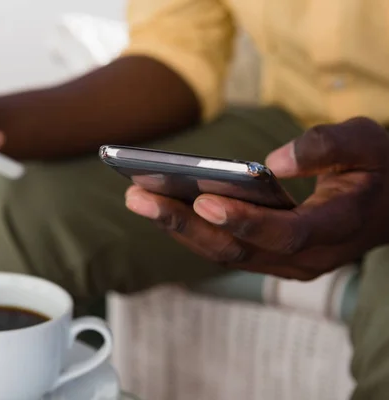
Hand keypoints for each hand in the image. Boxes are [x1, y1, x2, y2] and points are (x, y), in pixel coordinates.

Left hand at [125, 117, 388, 279]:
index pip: (287, 233)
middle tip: (139, 197)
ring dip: (178, 227)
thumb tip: (274, 162)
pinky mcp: (270, 256)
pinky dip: (191, 229)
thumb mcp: (366, 142)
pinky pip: (225, 248)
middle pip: (239, 249)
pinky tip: (161, 205)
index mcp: (338, 226)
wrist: (388, 204)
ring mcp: (287, 262)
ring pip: (225, 253)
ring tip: (138, 197)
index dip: (246, 221)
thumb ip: (326, 147)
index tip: (204, 202)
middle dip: (185, 224)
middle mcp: (308, 256)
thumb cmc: (377, 167)